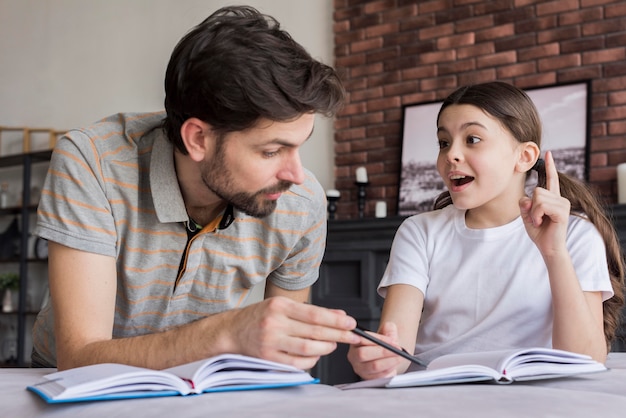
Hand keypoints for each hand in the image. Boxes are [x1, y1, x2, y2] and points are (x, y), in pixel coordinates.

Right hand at [226, 296, 359, 369]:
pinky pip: (297, 362)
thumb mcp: (282, 305)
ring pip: (308, 348)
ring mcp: (271, 341)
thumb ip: (310, 310)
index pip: (314, 314)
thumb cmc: (259, 316)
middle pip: (314, 331)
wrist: (232, 330)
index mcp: (280, 306)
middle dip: (338, 334)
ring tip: (334, 344)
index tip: (350, 323)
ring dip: (326, 348)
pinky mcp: (269, 357)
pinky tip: (317, 355)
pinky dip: (311, 361)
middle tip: (352, 336)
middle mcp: (275, 323)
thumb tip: (339, 314)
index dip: (336, 320)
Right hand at [347, 322, 406, 379]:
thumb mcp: (385, 334)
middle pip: (364, 354)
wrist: (385, 358)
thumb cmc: (382, 346)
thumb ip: (388, 328)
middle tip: (397, 349)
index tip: (391, 340)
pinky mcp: (368, 378)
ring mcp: (360, 368)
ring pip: (373, 366)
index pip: (362, 339)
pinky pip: (379, 375)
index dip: (378, 339)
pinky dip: (390, 369)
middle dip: (383, 351)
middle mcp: (354, 356)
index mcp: (355, 342)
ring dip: (389, 361)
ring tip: (400, 356)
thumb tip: (389, 327)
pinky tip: (395, 363)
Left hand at [519, 150, 570, 257]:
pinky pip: (541, 205)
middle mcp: (559, 198)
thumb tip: (526, 198)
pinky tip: (541, 223)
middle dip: (531, 206)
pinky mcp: (563, 211)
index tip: (548, 153)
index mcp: (552, 198)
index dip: (549, 166)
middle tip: (535, 219)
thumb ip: (524, 204)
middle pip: (536, 190)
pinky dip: (536, 215)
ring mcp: (563, 204)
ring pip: (538, 197)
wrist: (549, 248)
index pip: (551, 179)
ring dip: (533, 212)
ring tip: (539, 221)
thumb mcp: (527, 216)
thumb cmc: (539, 232)